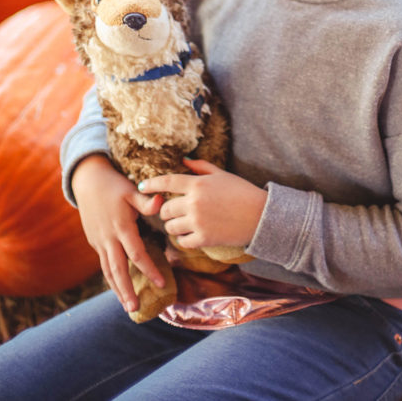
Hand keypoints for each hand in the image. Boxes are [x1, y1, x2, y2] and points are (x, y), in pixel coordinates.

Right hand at [71, 154, 165, 312]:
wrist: (87, 182)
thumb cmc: (114, 185)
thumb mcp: (131, 190)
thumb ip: (146, 201)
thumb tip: (162, 203)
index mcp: (121, 228)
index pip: (137, 254)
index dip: (149, 270)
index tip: (162, 284)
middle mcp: (108, 239)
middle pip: (118, 270)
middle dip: (127, 291)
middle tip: (135, 309)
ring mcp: (99, 242)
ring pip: (108, 271)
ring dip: (117, 290)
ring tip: (127, 307)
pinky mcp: (95, 242)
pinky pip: (104, 264)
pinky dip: (112, 278)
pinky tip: (119, 288)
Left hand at [139, 159, 266, 249]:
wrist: (260, 215)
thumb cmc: (241, 191)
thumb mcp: (221, 174)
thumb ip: (200, 167)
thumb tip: (183, 160)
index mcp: (197, 183)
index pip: (167, 182)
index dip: (151, 184)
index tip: (142, 187)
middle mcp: (194, 202)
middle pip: (165, 208)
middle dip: (167, 210)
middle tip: (175, 211)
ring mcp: (198, 222)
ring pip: (170, 226)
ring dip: (174, 225)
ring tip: (183, 223)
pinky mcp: (204, 239)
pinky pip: (181, 241)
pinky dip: (183, 239)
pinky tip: (190, 234)